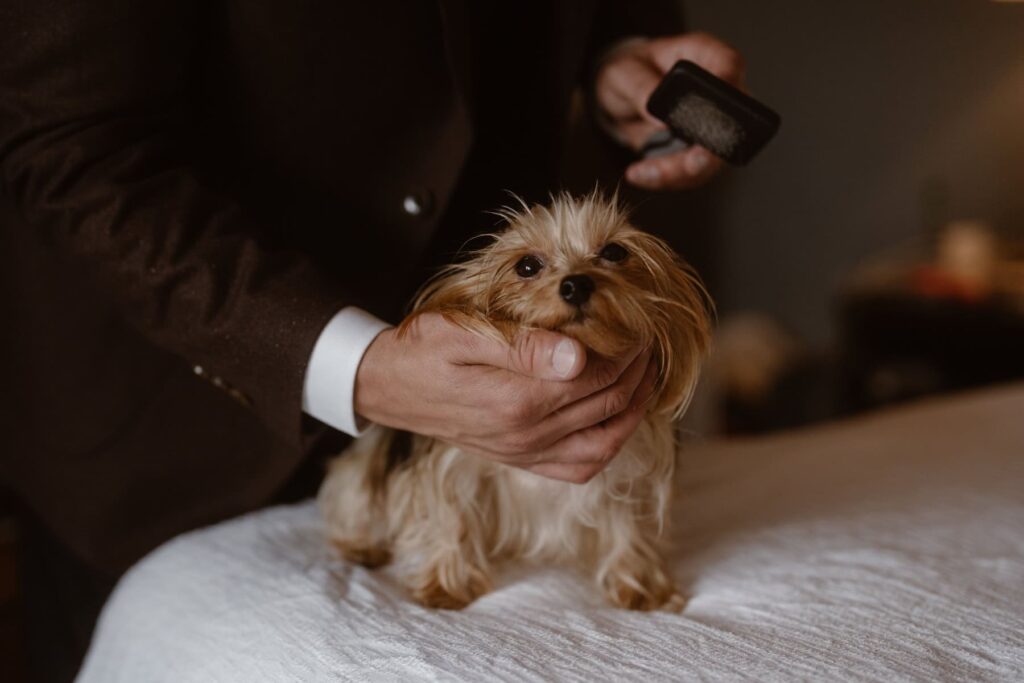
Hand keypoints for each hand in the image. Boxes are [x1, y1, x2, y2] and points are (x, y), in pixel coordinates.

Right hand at [354, 313, 656, 483]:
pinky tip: (618, 421)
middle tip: (649, 340)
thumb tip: (579, 356)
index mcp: (516, 399)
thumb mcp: (461, 333)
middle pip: (606, 404)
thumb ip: (522, 347)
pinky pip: (579, 468)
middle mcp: (526, 434)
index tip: (638, 322)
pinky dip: (608, 447)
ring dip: (634, 410)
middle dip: (637, 371)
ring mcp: (525, 453)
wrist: (388, 386)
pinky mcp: (520, 460)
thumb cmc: (422, 349)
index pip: (596, 375)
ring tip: (647, 377)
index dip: (626, 349)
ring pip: (604, 442)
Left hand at [594, 32, 746, 190]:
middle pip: (730, 123)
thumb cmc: (630, 72)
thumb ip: (641, 88)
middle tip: (689, 166)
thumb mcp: (624, 73)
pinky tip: (641, 174)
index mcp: (705, 56)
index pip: (729, 65)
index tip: (710, 110)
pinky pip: (692, 172)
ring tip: (643, 172)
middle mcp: (718, 91)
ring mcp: (714, 123)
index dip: (726, 88)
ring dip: (680, 172)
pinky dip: (667, 178)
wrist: (623, 96)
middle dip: (710, 151)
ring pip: (713, 157)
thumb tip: (660, 117)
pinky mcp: (700, 149)